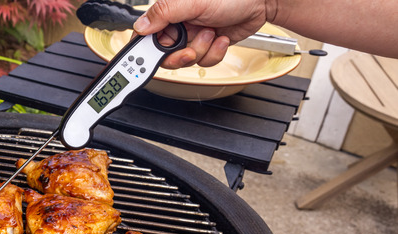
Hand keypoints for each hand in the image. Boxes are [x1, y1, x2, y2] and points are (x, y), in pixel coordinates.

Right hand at [133, 0, 272, 68]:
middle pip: (166, 55)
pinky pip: (204, 61)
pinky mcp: (208, 45)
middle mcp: (179, 25)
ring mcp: (194, 36)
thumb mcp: (192, 2)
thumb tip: (140, 26)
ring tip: (211, 33)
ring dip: (202, 50)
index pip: (147, 36)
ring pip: (186, 61)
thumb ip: (163, 13)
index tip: (154, 58)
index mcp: (169, 13)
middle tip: (190, 49)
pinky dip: (214, 53)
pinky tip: (221, 38)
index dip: (148, 50)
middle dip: (181, 55)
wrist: (262, 2)